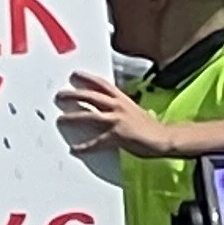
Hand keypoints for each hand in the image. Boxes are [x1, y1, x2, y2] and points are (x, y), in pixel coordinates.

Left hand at [56, 73, 170, 158]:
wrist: (164, 138)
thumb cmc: (150, 127)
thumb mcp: (133, 110)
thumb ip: (119, 107)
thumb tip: (105, 108)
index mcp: (122, 99)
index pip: (101, 84)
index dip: (87, 78)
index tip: (74, 74)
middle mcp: (118, 106)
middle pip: (90, 96)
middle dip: (73, 95)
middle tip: (59, 95)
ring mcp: (117, 120)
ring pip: (89, 116)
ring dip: (72, 118)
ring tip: (60, 120)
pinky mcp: (118, 136)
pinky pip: (97, 142)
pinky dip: (85, 147)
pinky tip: (75, 150)